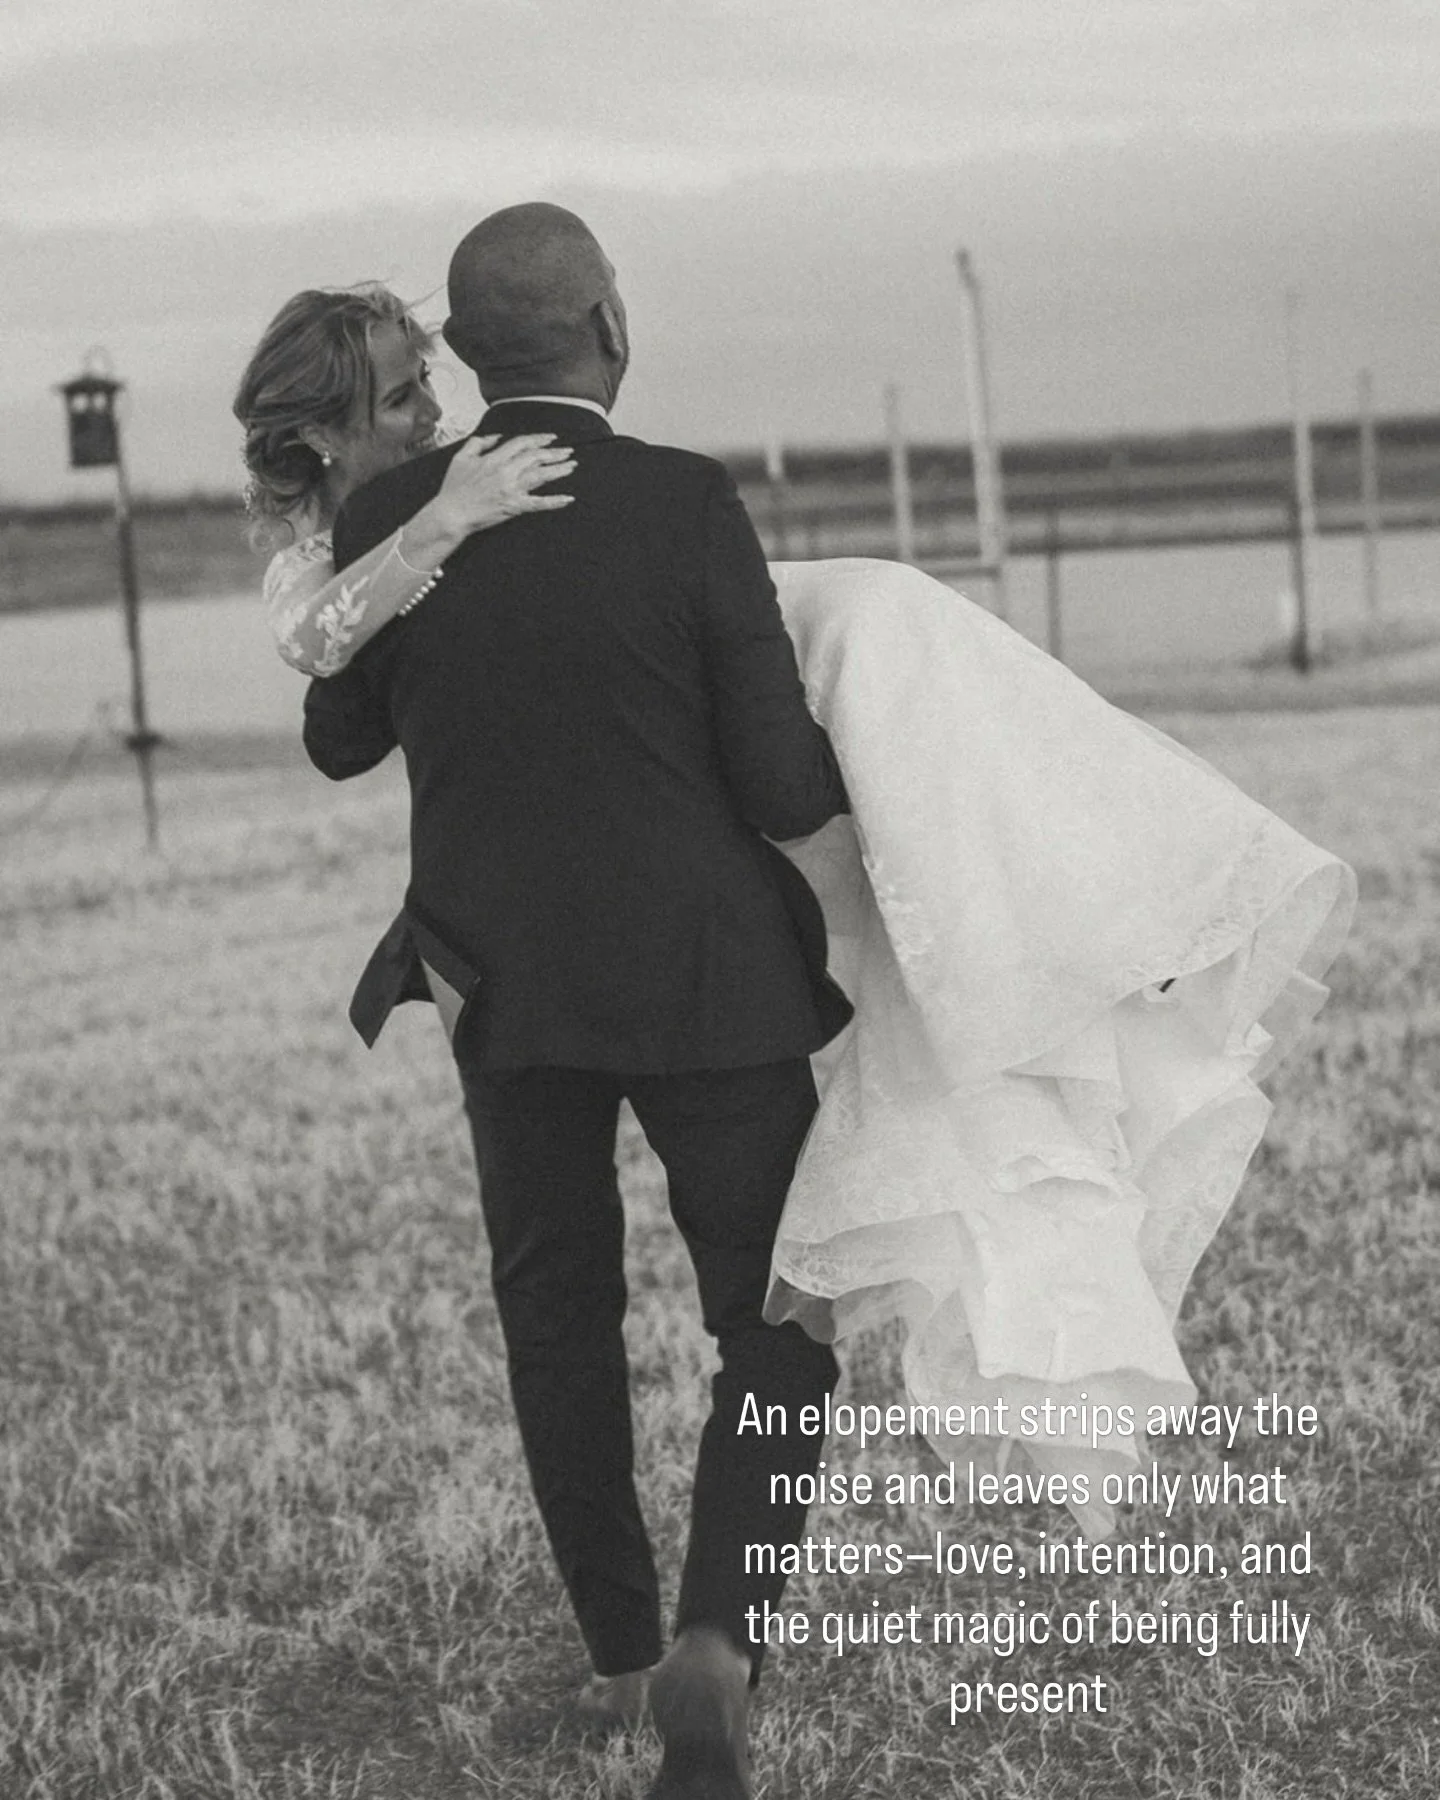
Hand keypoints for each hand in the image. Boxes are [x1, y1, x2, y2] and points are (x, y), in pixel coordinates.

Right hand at [432, 432, 576, 535]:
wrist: (451, 513)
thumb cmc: (454, 488)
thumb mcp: (461, 457)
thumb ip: (479, 443)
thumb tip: (496, 437)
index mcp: (494, 458)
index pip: (522, 443)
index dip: (539, 439)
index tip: (550, 438)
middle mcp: (506, 471)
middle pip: (536, 457)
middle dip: (554, 453)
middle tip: (568, 451)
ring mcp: (511, 489)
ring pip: (541, 475)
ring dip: (559, 470)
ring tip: (571, 466)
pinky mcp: (514, 506)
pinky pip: (539, 503)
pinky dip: (555, 501)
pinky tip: (568, 499)